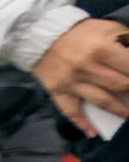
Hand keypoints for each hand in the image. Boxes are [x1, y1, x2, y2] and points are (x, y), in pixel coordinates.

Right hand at [33, 17, 128, 133]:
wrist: (41, 34)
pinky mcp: (58, 91)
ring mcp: (71, 82)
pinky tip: (93, 133)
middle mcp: (87, 67)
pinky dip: (82, 124)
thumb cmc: (80, 31)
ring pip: (101, 101)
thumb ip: (127, 40)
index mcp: (101, 49)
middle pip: (121, 86)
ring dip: (120, 111)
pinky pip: (70, 111)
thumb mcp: (108, 28)